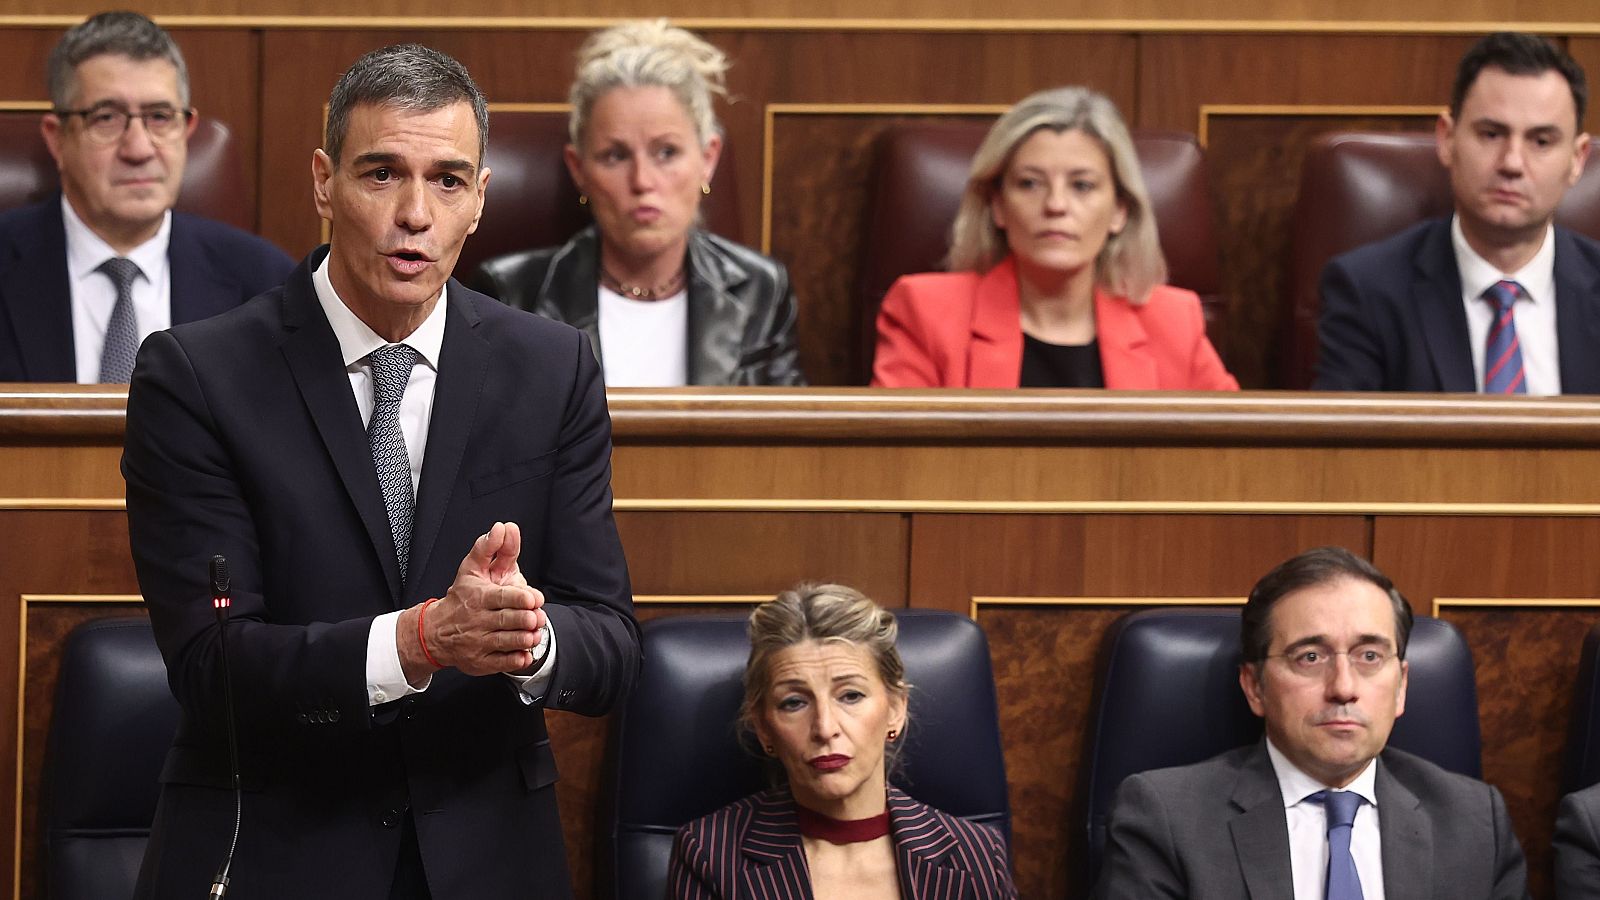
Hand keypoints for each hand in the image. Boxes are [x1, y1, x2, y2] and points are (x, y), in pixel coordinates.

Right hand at [398, 522, 544, 679]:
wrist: (434, 632)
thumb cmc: (460, 598)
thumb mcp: (471, 569)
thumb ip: (490, 548)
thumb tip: (502, 528)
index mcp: (477, 597)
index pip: (501, 598)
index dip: (520, 598)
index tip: (534, 599)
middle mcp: (477, 621)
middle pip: (508, 620)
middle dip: (526, 619)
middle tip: (538, 617)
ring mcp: (478, 643)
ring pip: (506, 642)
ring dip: (525, 638)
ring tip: (536, 633)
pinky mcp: (480, 661)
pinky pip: (501, 663)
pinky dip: (516, 659)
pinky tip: (526, 653)